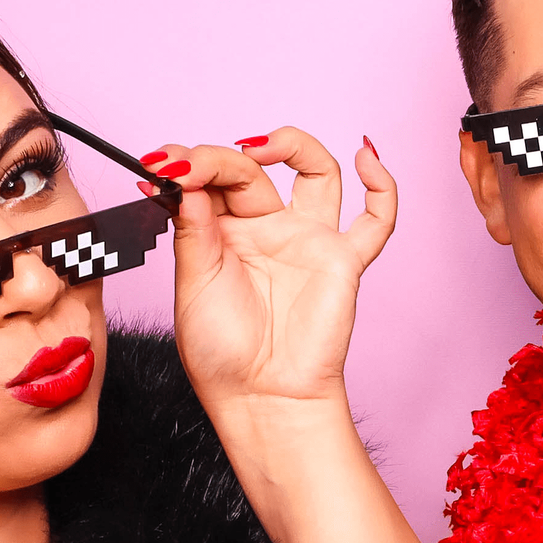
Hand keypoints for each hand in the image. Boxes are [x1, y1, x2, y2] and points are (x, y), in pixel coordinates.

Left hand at [143, 130, 394, 415]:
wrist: (260, 397)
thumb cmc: (221, 354)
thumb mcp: (192, 283)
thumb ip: (193, 229)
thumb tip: (184, 177)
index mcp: (224, 233)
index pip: (213, 178)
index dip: (188, 165)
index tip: (160, 167)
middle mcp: (267, 229)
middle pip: (252, 169)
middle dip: (218, 160)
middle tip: (187, 167)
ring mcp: (307, 240)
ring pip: (316, 171)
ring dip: (292, 145)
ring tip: (260, 148)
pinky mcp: (343, 260)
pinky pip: (376, 220)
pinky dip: (382, 186)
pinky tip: (366, 158)